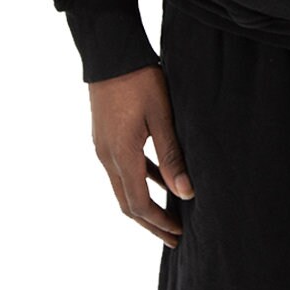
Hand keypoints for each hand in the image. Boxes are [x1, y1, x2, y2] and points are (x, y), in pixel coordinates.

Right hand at [89, 63, 194, 247]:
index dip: (159, 222)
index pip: (138, 204)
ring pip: (123, 187)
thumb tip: (185, 193)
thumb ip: (171, 155)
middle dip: (151, 223)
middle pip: (127, 203)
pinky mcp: (105, 136)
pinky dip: (139, 179)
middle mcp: (107, 156)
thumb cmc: (139, 79)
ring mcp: (103, 146)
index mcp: (121, 155)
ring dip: (144, 204)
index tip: (179, 233)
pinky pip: (122, 168)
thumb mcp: (161, 116)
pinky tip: (158, 178)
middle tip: (173, 237)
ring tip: (168, 214)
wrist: (111, 51)